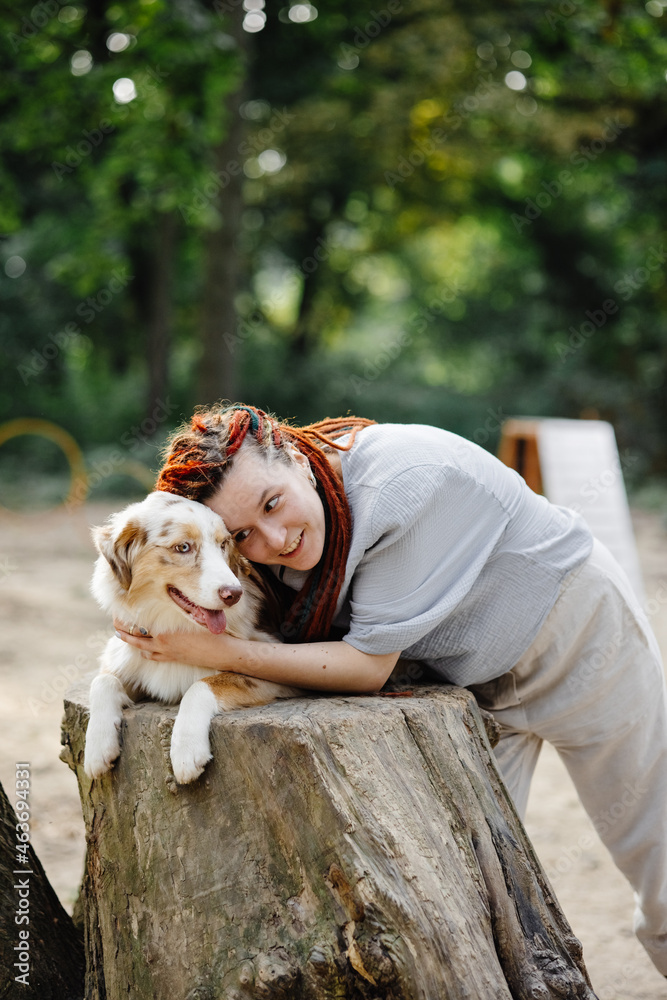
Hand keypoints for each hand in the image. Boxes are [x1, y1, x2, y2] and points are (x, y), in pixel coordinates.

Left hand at [113, 618, 239, 668]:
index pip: (137, 625)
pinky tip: (142, 648)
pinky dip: (143, 651)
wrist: (221, 653)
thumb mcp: (195, 617)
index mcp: (165, 632)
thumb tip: (174, 595)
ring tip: (122, 634)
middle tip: (115, 623)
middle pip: (134, 637)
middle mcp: (162, 644)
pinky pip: (151, 656)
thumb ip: (182, 608)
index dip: (125, 620)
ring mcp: (166, 653)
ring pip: (140, 647)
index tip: (117, 613)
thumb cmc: (211, 632)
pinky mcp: (172, 659)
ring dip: (131, 641)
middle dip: (122, 631)